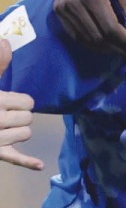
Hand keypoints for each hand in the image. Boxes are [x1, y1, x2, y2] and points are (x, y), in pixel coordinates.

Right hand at [0, 40, 42, 170]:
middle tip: (2, 114)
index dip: (21, 102)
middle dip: (20, 116)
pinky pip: (13, 159)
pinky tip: (39, 166)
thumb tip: (6, 41)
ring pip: (25, 136)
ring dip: (17, 132)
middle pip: (29, 119)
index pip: (28, 102)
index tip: (7, 101)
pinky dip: (27, 162)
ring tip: (0, 128)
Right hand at [55, 0, 125, 62]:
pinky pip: (75, 34)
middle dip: (119, 50)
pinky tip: (106, 46)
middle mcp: (73, 5)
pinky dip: (91, 43)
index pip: (110, 28)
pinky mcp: (58, 11)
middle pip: (97, 37)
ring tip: (124, 54)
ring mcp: (63, 9)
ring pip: (85, 39)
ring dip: (105, 50)